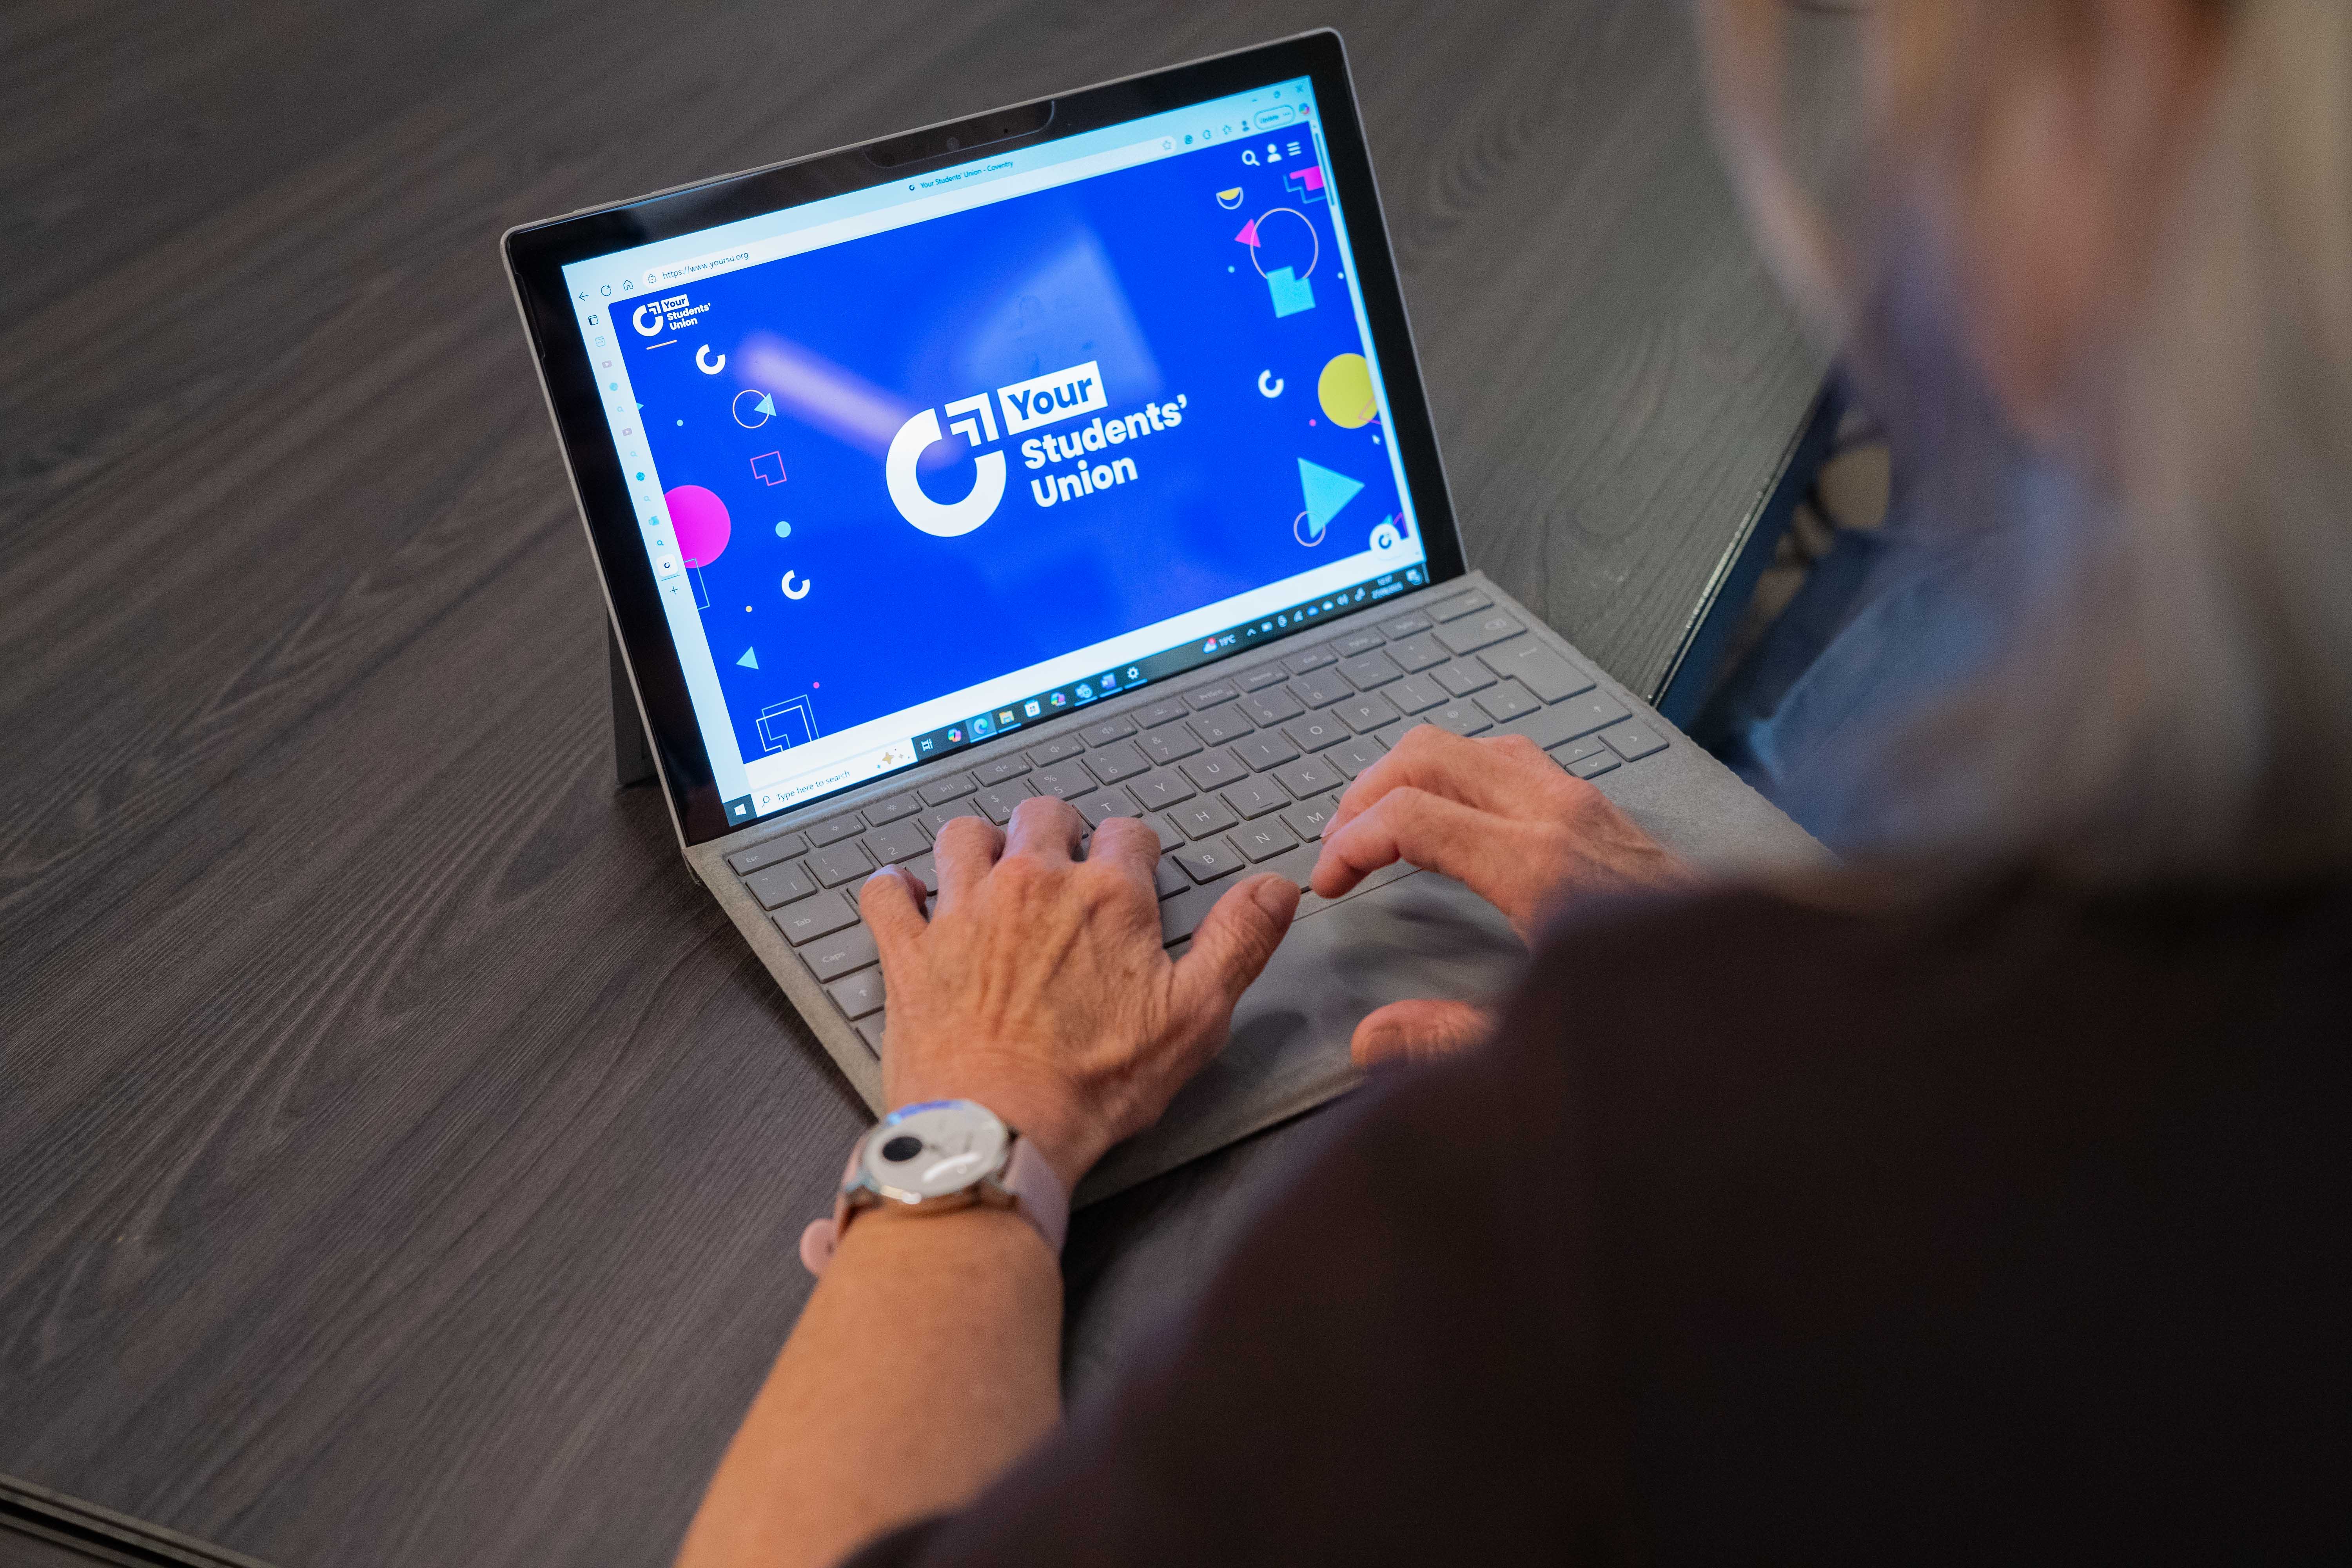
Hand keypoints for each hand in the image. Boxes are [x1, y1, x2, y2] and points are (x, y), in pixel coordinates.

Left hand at [859, 798, 1298, 1186]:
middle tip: (1059, 863)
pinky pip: (886, 892)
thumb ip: (1238, 942)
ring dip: (978, 844)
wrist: (998, 1127)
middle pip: (1043, 815)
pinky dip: (894, 889)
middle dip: (1056, 829)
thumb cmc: (1094, 1084)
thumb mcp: (1195, 1017)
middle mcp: (1032, 884)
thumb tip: (1276, 887)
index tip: (1129, 875)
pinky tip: (906, 898)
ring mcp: (964, 912)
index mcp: (1106, 896)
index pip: (1127, 835)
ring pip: (963, 835)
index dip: (1132, 853)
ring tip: (987, 868)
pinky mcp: (910, 950)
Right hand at [1309, 726, 1695, 1067]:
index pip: (1412, 817)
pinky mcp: (1600, 810)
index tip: (1328, 882)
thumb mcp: (1545, 1038)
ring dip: (1412, 775)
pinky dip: (1461, 775)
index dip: (1351, 843)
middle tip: (1338, 843)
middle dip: (1368, 792)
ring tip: (1378, 822)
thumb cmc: (1665, 1012)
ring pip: (1472, 746)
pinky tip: (1452, 817)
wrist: (1756, 991)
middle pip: (1432, 755)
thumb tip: (1373, 1038)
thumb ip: (1449, 1040)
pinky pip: (1512, 761)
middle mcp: (1560, 816)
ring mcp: (1583, 804)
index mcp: (1537, 865)